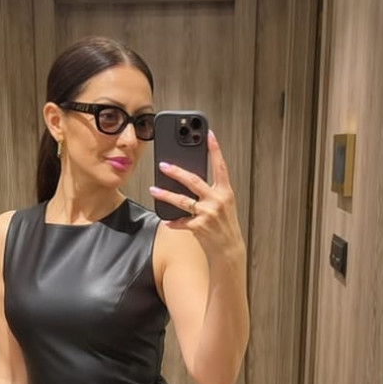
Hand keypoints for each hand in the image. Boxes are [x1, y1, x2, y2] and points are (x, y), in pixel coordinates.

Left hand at [149, 129, 245, 258]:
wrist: (228, 249)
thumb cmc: (224, 225)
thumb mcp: (223, 204)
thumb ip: (211, 190)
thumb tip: (190, 178)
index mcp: (225, 192)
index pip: (220, 166)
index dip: (215, 149)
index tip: (208, 134)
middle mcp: (217, 201)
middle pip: (194, 181)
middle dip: (176, 172)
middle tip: (163, 165)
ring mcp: (208, 214)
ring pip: (182, 201)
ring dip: (165, 195)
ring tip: (153, 189)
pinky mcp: (199, 227)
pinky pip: (181, 222)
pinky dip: (172, 221)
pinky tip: (165, 220)